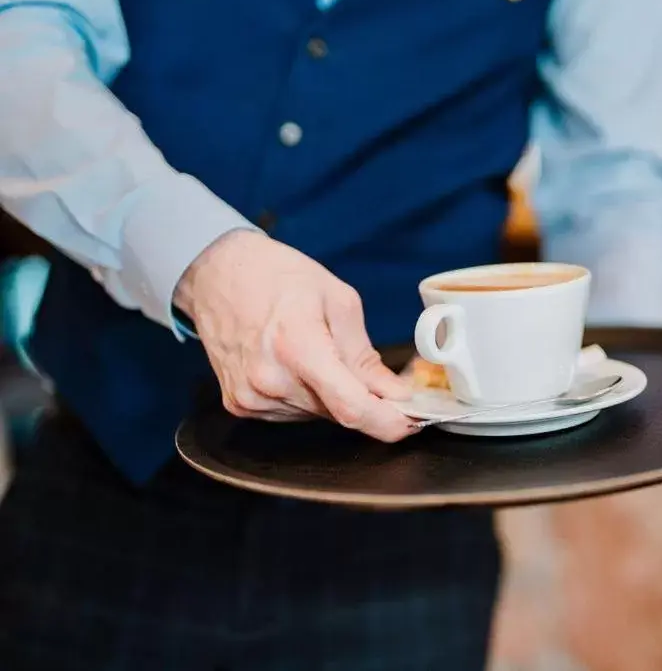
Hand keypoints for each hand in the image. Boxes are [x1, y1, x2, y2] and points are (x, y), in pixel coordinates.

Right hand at [174, 229, 413, 441]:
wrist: (215, 273)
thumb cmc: (276, 276)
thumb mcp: (338, 300)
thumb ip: (366, 355)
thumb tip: (393, 393)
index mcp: (297, 346)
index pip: (351, 407)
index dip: (387, 423)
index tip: (410, 423)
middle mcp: (269, 379)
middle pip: (337, 411)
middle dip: (363, 399)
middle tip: (369, 372)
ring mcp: (250, 397)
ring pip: (316, 414)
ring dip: (330, 395)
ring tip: (316, 351)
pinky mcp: (239, 406)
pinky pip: (291, 413)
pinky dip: (305, 396)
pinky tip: (294, 364)